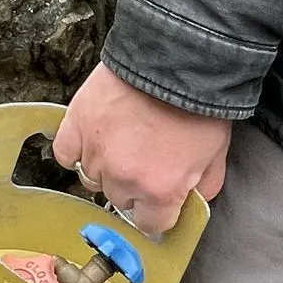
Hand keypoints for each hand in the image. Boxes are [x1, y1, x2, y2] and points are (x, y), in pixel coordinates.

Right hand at [53, 64, 231, 234]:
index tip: (161, 198)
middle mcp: (123, 178)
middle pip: (120, 199)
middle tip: (147, 158)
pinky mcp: (75, 126)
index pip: (150, 224)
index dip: (158, 210)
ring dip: (107, 166)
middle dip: (134, 185)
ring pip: (93, 178)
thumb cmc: (199, 104)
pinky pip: (67, 154)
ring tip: (124, 141)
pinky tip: (95, 139)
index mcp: (160, 191)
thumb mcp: (216, 155)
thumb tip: (190, 204)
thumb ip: (202, 189)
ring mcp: (95, 152)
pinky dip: (78, 150)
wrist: (176, 58)